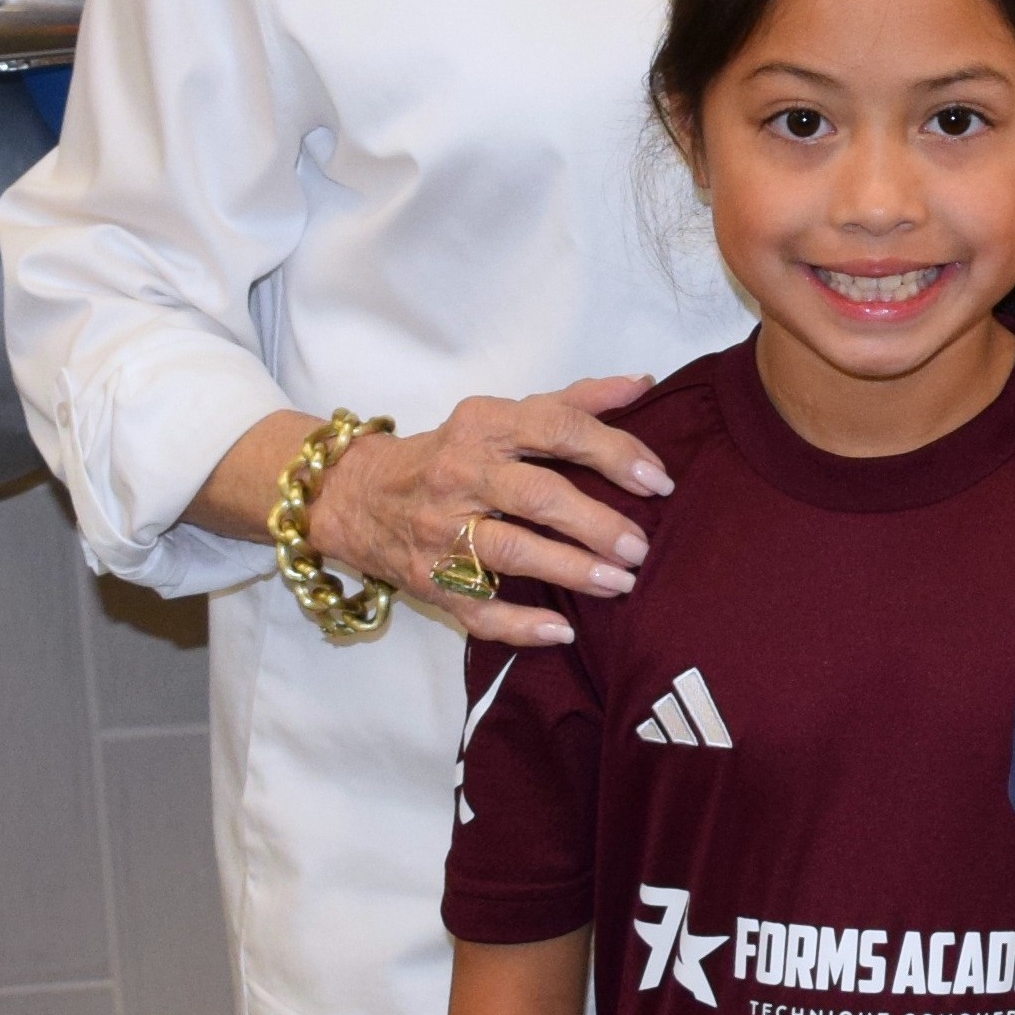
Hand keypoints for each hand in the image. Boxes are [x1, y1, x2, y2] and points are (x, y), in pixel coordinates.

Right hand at [307, 377, 672, 646]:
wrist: (356, 496)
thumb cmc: (450, 453)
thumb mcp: (500, 417)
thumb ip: (571, 402)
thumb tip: (643, 383)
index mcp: (483, 426)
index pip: (556, 429)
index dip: (613, 452)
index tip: (658, 481)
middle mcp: (459, 476)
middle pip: (537, 496)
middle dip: (596, 523)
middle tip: (642, 545)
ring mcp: (440, 532)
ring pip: (511, 552)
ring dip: (571, 570)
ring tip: (621, 582)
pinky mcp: (429, 581)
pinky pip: (478, 610)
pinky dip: (521, 625)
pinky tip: (563, 631)